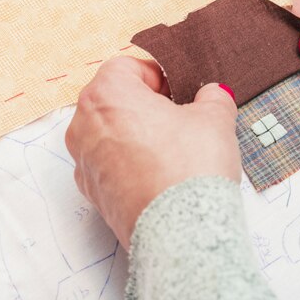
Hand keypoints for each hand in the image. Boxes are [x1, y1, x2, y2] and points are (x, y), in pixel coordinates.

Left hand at [65, 56, 239, 249]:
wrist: (180, 233)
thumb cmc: (191, 167)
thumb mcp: (215, 118)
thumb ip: (213, 97)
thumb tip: (212, 95)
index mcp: (107, 96)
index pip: (127, 67)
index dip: (159, 75)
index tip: (180, 91)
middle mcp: (84, 126)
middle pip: (114, 100)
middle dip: (147, 104)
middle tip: (181, 118)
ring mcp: (85, 163)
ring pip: (111, 133)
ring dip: (138, 134)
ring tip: (174, 149)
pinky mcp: (94, 194)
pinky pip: (111, 164)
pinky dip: (132, 163)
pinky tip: (162, 173)